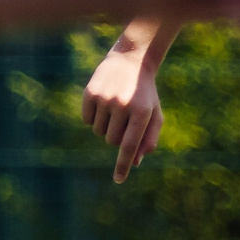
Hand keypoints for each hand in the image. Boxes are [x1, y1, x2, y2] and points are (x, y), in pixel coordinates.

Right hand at [83, 45, 164, 182]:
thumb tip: (135, 162)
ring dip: (105, 125)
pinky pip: (86, 120)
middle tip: (124, 118)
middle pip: (112, 141)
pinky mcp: (90, 92)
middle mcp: (123, 105)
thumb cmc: (145, 94)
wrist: (131, 59)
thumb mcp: (153, 114)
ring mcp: (105, 98)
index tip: (118, 180)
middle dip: (117, 136)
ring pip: (98, 131)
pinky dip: (93, 116)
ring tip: (115, 107)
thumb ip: (148, 139)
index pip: (129, 146)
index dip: (123, 165)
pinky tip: (103, 101)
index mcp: (142, 113)